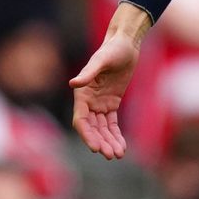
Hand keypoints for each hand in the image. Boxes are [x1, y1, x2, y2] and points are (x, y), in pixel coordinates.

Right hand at [70, 3, 149, 159]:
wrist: (125, 44)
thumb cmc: (112, 49)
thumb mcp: (101, 59)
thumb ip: (88, 72)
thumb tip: (73, 83)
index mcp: (82, 94)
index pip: (81, 120)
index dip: (87, 134)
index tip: (95, 147)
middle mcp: (88, 102)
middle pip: (92, 128)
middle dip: (100, 142)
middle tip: (111, 155)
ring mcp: (99, 104)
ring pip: (102, 129)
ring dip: (109, 141)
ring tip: (118, 154)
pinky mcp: (111, 103)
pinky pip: (112, 123)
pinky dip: (116, 134)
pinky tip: (122, 146)